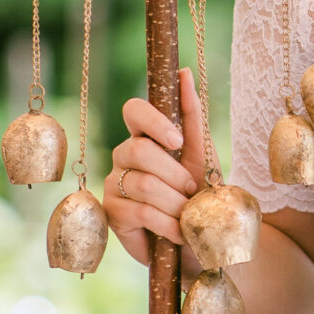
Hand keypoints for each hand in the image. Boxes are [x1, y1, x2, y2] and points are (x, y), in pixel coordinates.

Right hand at [103, 68, 212, 266]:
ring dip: (176, 202)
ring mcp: (113, 183)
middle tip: (192, 189)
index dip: (153, 121)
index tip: (177, 141)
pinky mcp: (112, 213)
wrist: (199, 241)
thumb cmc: (199, 195)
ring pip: (144, 184)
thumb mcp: (202, 154)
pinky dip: (169, 223)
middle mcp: (123, 156)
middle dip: (175, 173)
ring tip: (187, 213)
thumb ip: (192, 116)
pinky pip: (142, 211)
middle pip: (139, 150)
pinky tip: (178, 232)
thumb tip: (183, 72)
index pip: (134, 110)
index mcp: (145, 136)